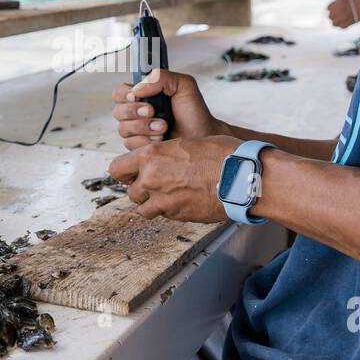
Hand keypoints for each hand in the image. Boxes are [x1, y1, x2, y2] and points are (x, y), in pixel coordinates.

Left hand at [108, 136, 240, 221]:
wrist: (242, 176)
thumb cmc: (222, 154)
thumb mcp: (187, 143)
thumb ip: (166, 154)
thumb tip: (161, 159)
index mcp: (151, 155)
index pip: (117, 168)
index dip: (125, 172)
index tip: (134, 174)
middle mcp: (151, 178)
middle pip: (131, 191)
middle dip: (142, 190)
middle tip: (158, 186)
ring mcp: (163, 200)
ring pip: (143, 209)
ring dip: (153, 204)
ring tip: (171, 196)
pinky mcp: (176, 215)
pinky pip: (164, 216)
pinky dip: (169, 212)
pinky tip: (184, 202)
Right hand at [112, 69, 223, 148]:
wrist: (204, 137)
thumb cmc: (195, 113)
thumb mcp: (184, 85)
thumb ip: (161, 77)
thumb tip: (137, 88)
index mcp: (145, 95)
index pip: (121, 92)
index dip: (124, 94)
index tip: (135, 96)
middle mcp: (137, 113)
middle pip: (118, 111)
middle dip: (134, 112)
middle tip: (153, 112)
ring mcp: (137, 131)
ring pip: (123, 129)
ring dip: (143, 128)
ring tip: (163, 127)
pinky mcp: (140, 148)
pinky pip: (130, 145)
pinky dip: (145, 141)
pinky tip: (160, 139)